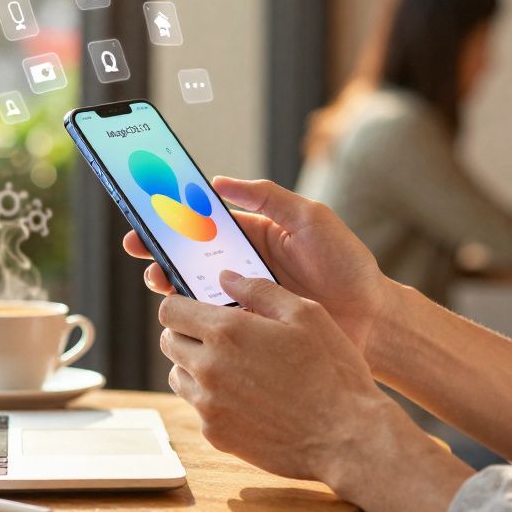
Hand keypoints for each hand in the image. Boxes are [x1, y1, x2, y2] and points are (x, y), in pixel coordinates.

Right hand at [124, 177, 389, 352]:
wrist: (372, 318)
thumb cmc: (347, 264)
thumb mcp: (311, 218)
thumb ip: (268, 197)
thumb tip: (219, 181)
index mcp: (253, 236)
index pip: (204, 223)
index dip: (175, 218)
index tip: (148, 213)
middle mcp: (242, 268)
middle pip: (189, 257)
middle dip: (160, 251)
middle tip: (139, 248)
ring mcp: (243, 300)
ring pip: (194, 291)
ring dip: (171, 284)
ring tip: (160, 279)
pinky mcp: (249, 330)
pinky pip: (213, 324)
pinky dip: (194, 319)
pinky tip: (184, 314)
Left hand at [158, 271, 404, 480]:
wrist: (347, 438)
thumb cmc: (332, 371)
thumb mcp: (307, 314)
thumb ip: (260, 290)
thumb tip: (225, 277)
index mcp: (226, 333)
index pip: (170, 311)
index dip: (181, 305)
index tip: (199, 308)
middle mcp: (208, 369)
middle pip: (170, 342)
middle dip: (188, 334)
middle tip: (219, 336)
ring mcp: (209, 406)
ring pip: (179, 376)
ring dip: (195, 367)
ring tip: (234, 366)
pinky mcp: (216, 435)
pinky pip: (199, 408)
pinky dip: (214, 399)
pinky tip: (249, 398)